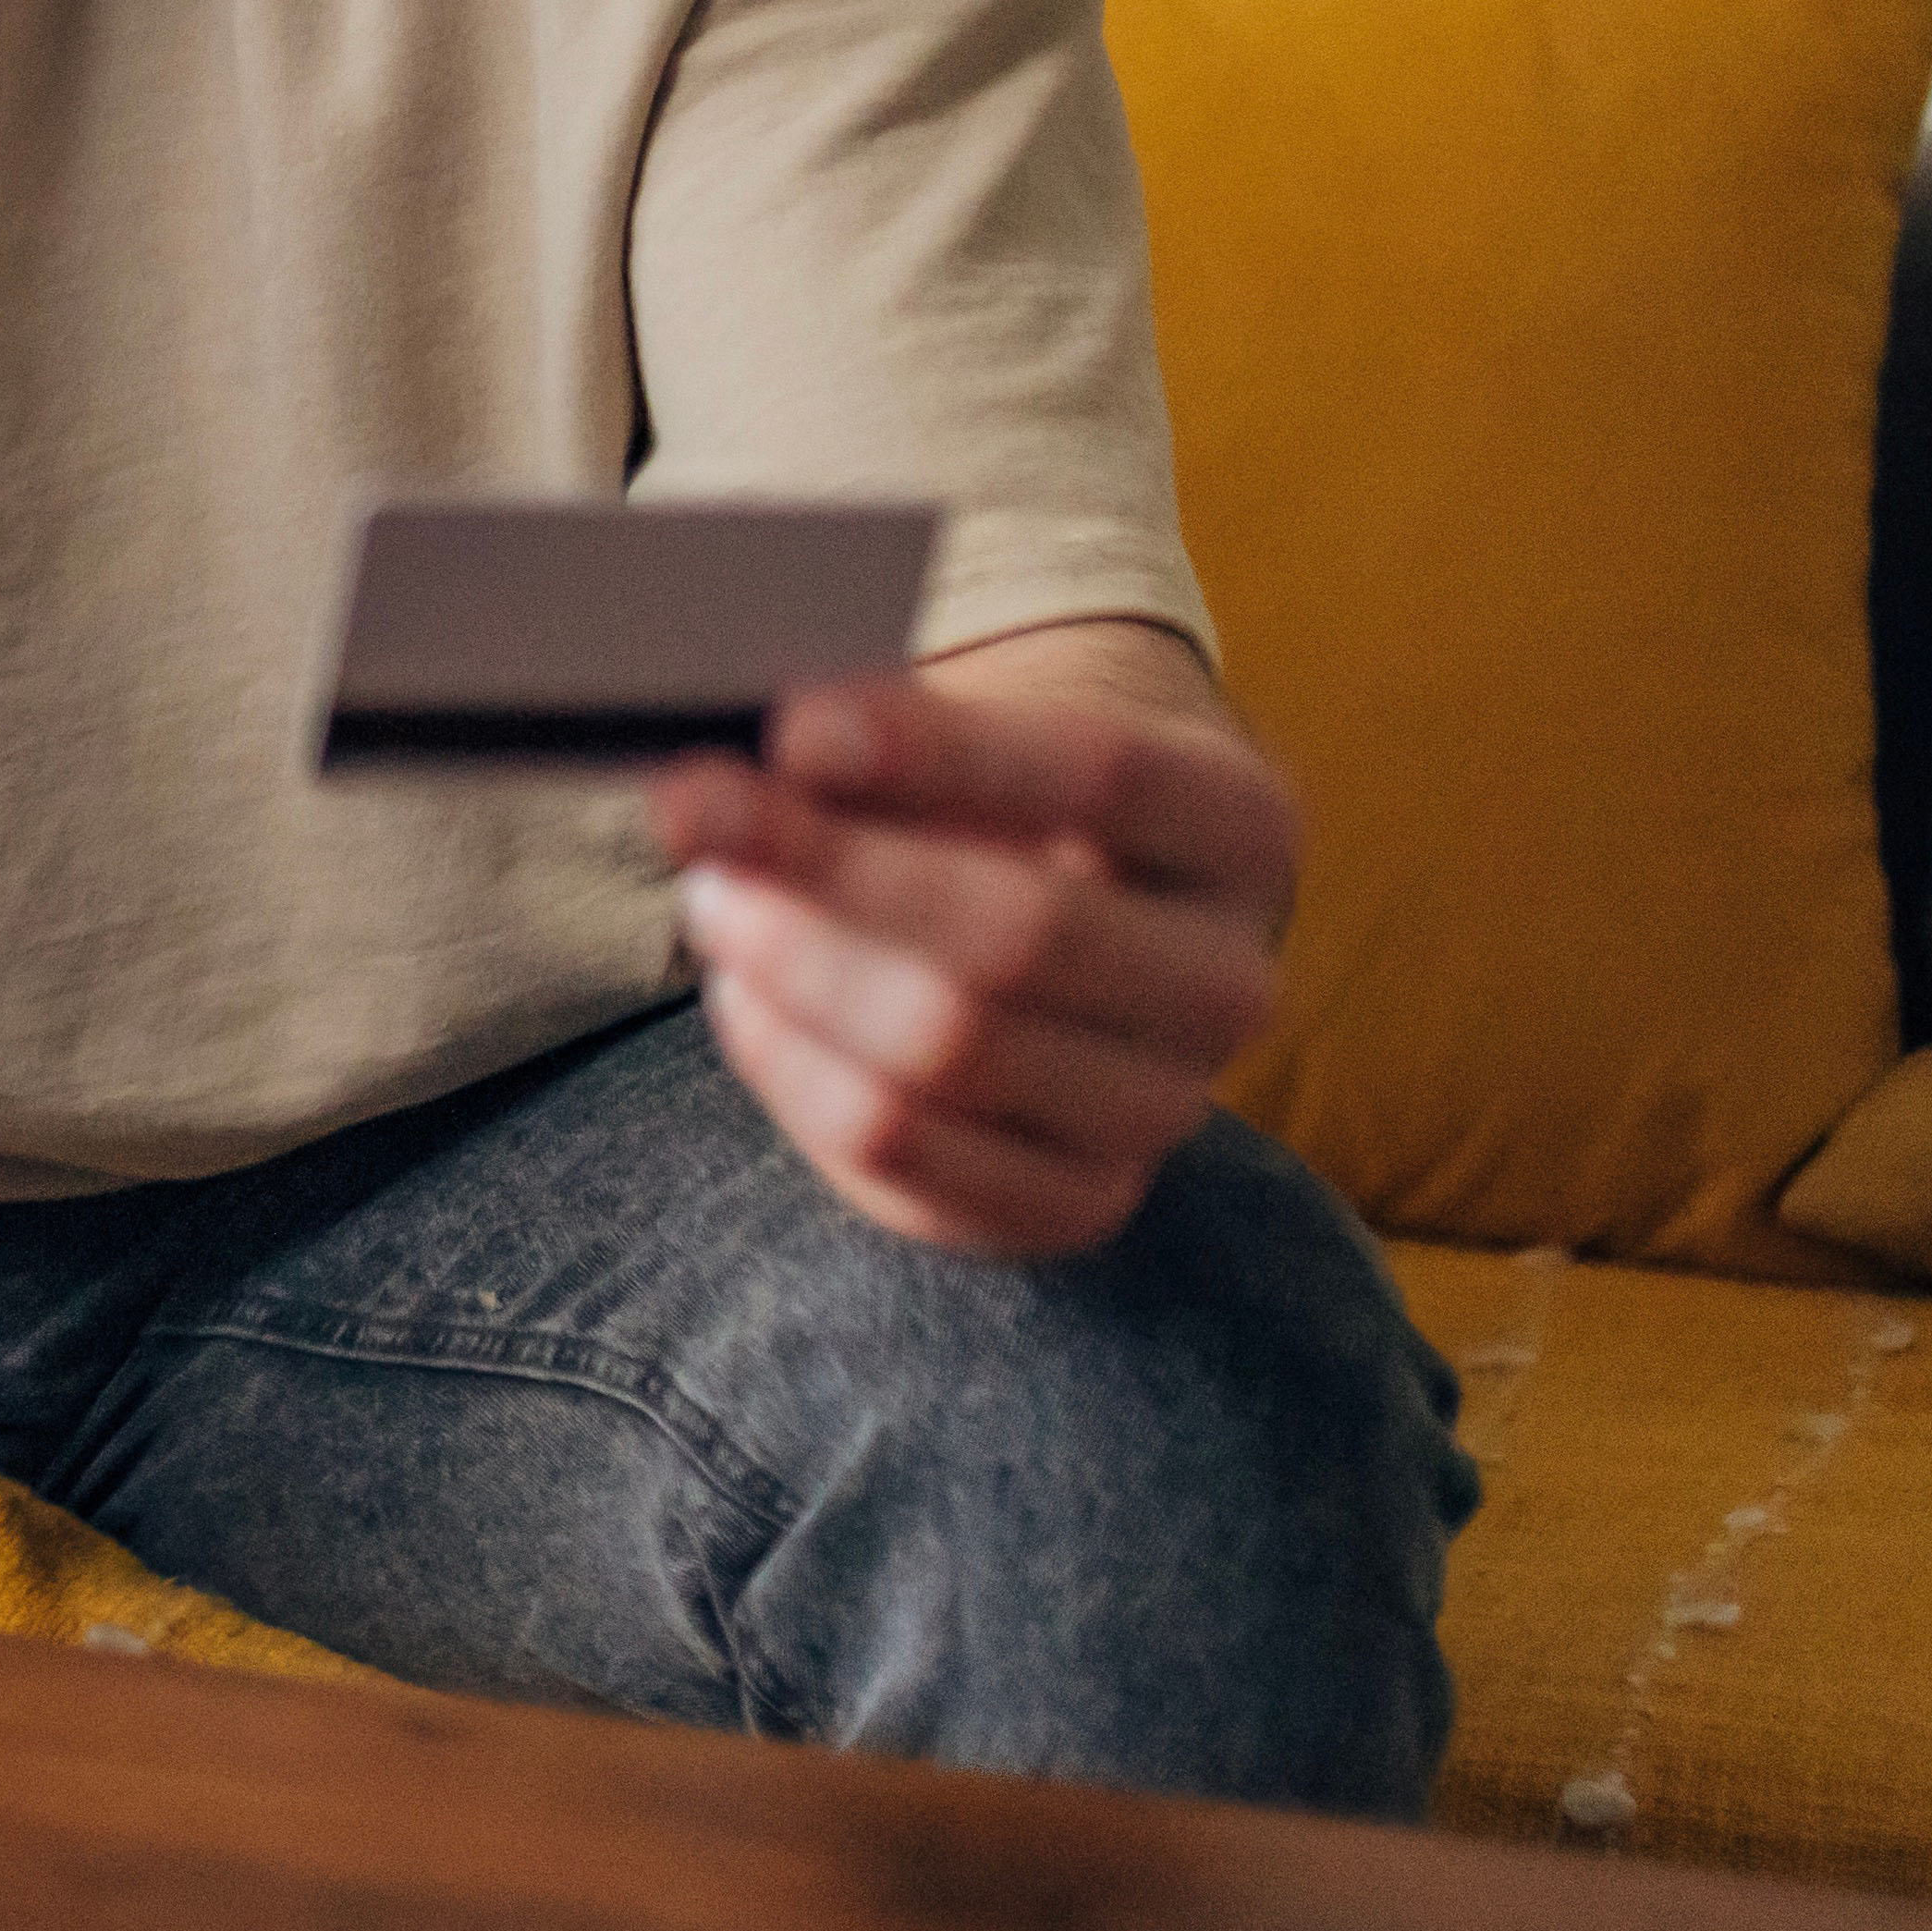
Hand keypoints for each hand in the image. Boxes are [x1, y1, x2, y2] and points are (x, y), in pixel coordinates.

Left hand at [652, 662, 1296, 1261]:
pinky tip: (744, 998)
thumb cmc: (1000, 802)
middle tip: (692, 815)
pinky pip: (901, 1152)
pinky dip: (792, 1067)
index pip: (1106, 776)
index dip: (939, 751)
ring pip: (950, 1051)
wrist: (1081, 919)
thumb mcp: (973, 736)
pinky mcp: (1075, 1203)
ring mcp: (1165, 1109)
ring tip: (712, 898)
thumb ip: (877, 741)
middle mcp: (1230, 981)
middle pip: (1022, 931)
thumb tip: (733, 771)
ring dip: (794, 968)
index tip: (794, 727)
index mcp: (1239, 826)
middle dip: (829, 869)